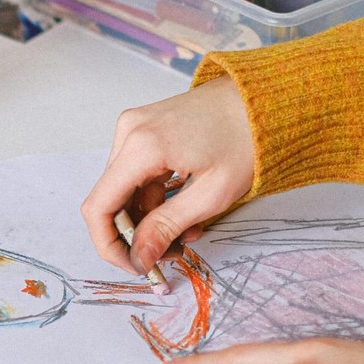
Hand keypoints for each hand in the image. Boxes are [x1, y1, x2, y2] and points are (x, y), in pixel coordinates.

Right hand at [80, 76, 254, 275]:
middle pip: (110, 199)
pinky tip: (183, 210)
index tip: (134, 265)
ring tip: (186, 233)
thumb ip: (168, 227)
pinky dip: (154, 198)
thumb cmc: (248, 139)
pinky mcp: (144, 129)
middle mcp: (128, 133)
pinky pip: (136, 174)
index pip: (98, 207)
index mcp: (141, 147)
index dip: (109, 245)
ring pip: (124, 190)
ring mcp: (135, 128)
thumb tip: (140, 258)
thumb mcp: (212, 193)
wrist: (265, 98)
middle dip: (135, 234)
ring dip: (148, 218)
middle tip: (169, 255)